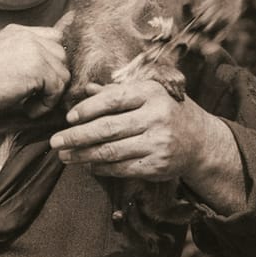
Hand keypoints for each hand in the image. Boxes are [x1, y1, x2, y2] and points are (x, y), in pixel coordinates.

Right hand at [0, 22, 68, 133]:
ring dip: (50, 93)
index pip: (53, 37)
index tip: (39, 80)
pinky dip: (46, 105)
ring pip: (63, 73)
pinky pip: (58, 89)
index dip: (51, 60)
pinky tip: (27, 109)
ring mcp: (34, 50)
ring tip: (28, 104)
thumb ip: (21, 57)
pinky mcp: (38, 68)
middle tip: (32, 96)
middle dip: (52, 78)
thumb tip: (44, 74)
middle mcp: (28, 36)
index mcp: (17, 31)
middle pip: (61, 55)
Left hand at [50, 79, 247, 211]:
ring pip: (111, 151)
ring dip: (82, 155)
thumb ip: (116, 92)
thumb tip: (86, 89)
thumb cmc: (166, 111)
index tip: (68, 118)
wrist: (201, 141)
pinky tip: (88, 165)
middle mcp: (156, 117)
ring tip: (64, 156)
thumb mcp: (147, 95)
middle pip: (107, 128)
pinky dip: (101, 167)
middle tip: (54, 141)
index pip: (113, 99)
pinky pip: (122, 168)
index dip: (87, 109)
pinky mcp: (158, 165)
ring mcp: (158, 143)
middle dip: (76, 136)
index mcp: (151, 94)